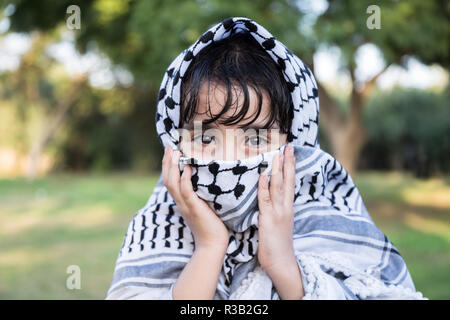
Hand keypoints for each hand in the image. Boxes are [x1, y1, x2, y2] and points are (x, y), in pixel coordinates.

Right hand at [162, 147, 228, 250]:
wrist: (212, 245)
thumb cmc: (211, 227)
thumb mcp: (203, 208)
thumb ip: (200, 197)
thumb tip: (205, 183)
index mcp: (182, 202)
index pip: (170, 182)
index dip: (168, 167)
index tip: (171, 152)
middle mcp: (181, 203)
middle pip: (167, 180)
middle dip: (167, 162)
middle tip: (170, 147)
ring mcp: (186, 206)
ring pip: (173, 184)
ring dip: (173, 167)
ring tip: (176, 152)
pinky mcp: (194, 209)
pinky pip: (186, 192)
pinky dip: (185, 179)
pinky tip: (187, 168)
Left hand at [257, 145, 295, 271]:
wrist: (282, 264)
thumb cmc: (277, 246)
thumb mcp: (278, 224)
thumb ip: (274, 210)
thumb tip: (268, 199)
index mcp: (287, 208)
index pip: (290, 183)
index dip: (290, 167)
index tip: (290, 153)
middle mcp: (285, 208)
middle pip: (288, 181)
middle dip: (288, 163)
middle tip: (288, 146)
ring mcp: (278, 213)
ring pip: (278, 187)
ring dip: (277, 170)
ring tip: (277, 154)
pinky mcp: (269, 220)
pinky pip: (265, 200)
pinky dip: (264, 187)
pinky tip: (263, 175)